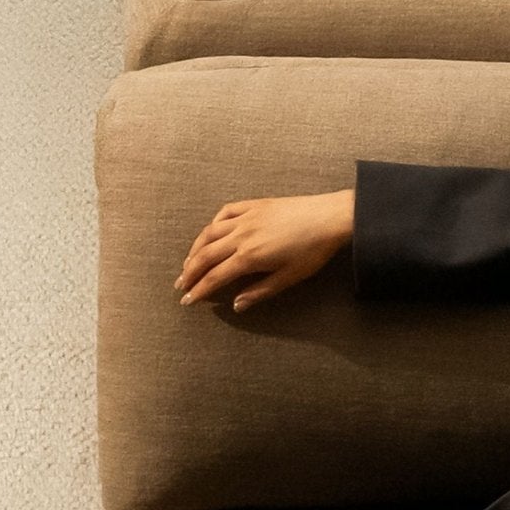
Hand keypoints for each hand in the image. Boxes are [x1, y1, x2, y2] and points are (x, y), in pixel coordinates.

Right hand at [175, 189, 356, 311]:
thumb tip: (236, 305)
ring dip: (195, 249)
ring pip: (210, 233)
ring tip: (187, 262)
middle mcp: (241, 235)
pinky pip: (225, 212)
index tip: (187, 301)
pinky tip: (210, 232)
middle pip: (206, 255)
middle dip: (190, 272)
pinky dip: (213, 223)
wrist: (329, 217)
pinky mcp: (254, 205)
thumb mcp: (288, 278)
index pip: (215, 277)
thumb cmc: (312, 251)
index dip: (198, 290)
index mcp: (249, 256)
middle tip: (180, 285)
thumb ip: (259, 291)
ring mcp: (246, 217)